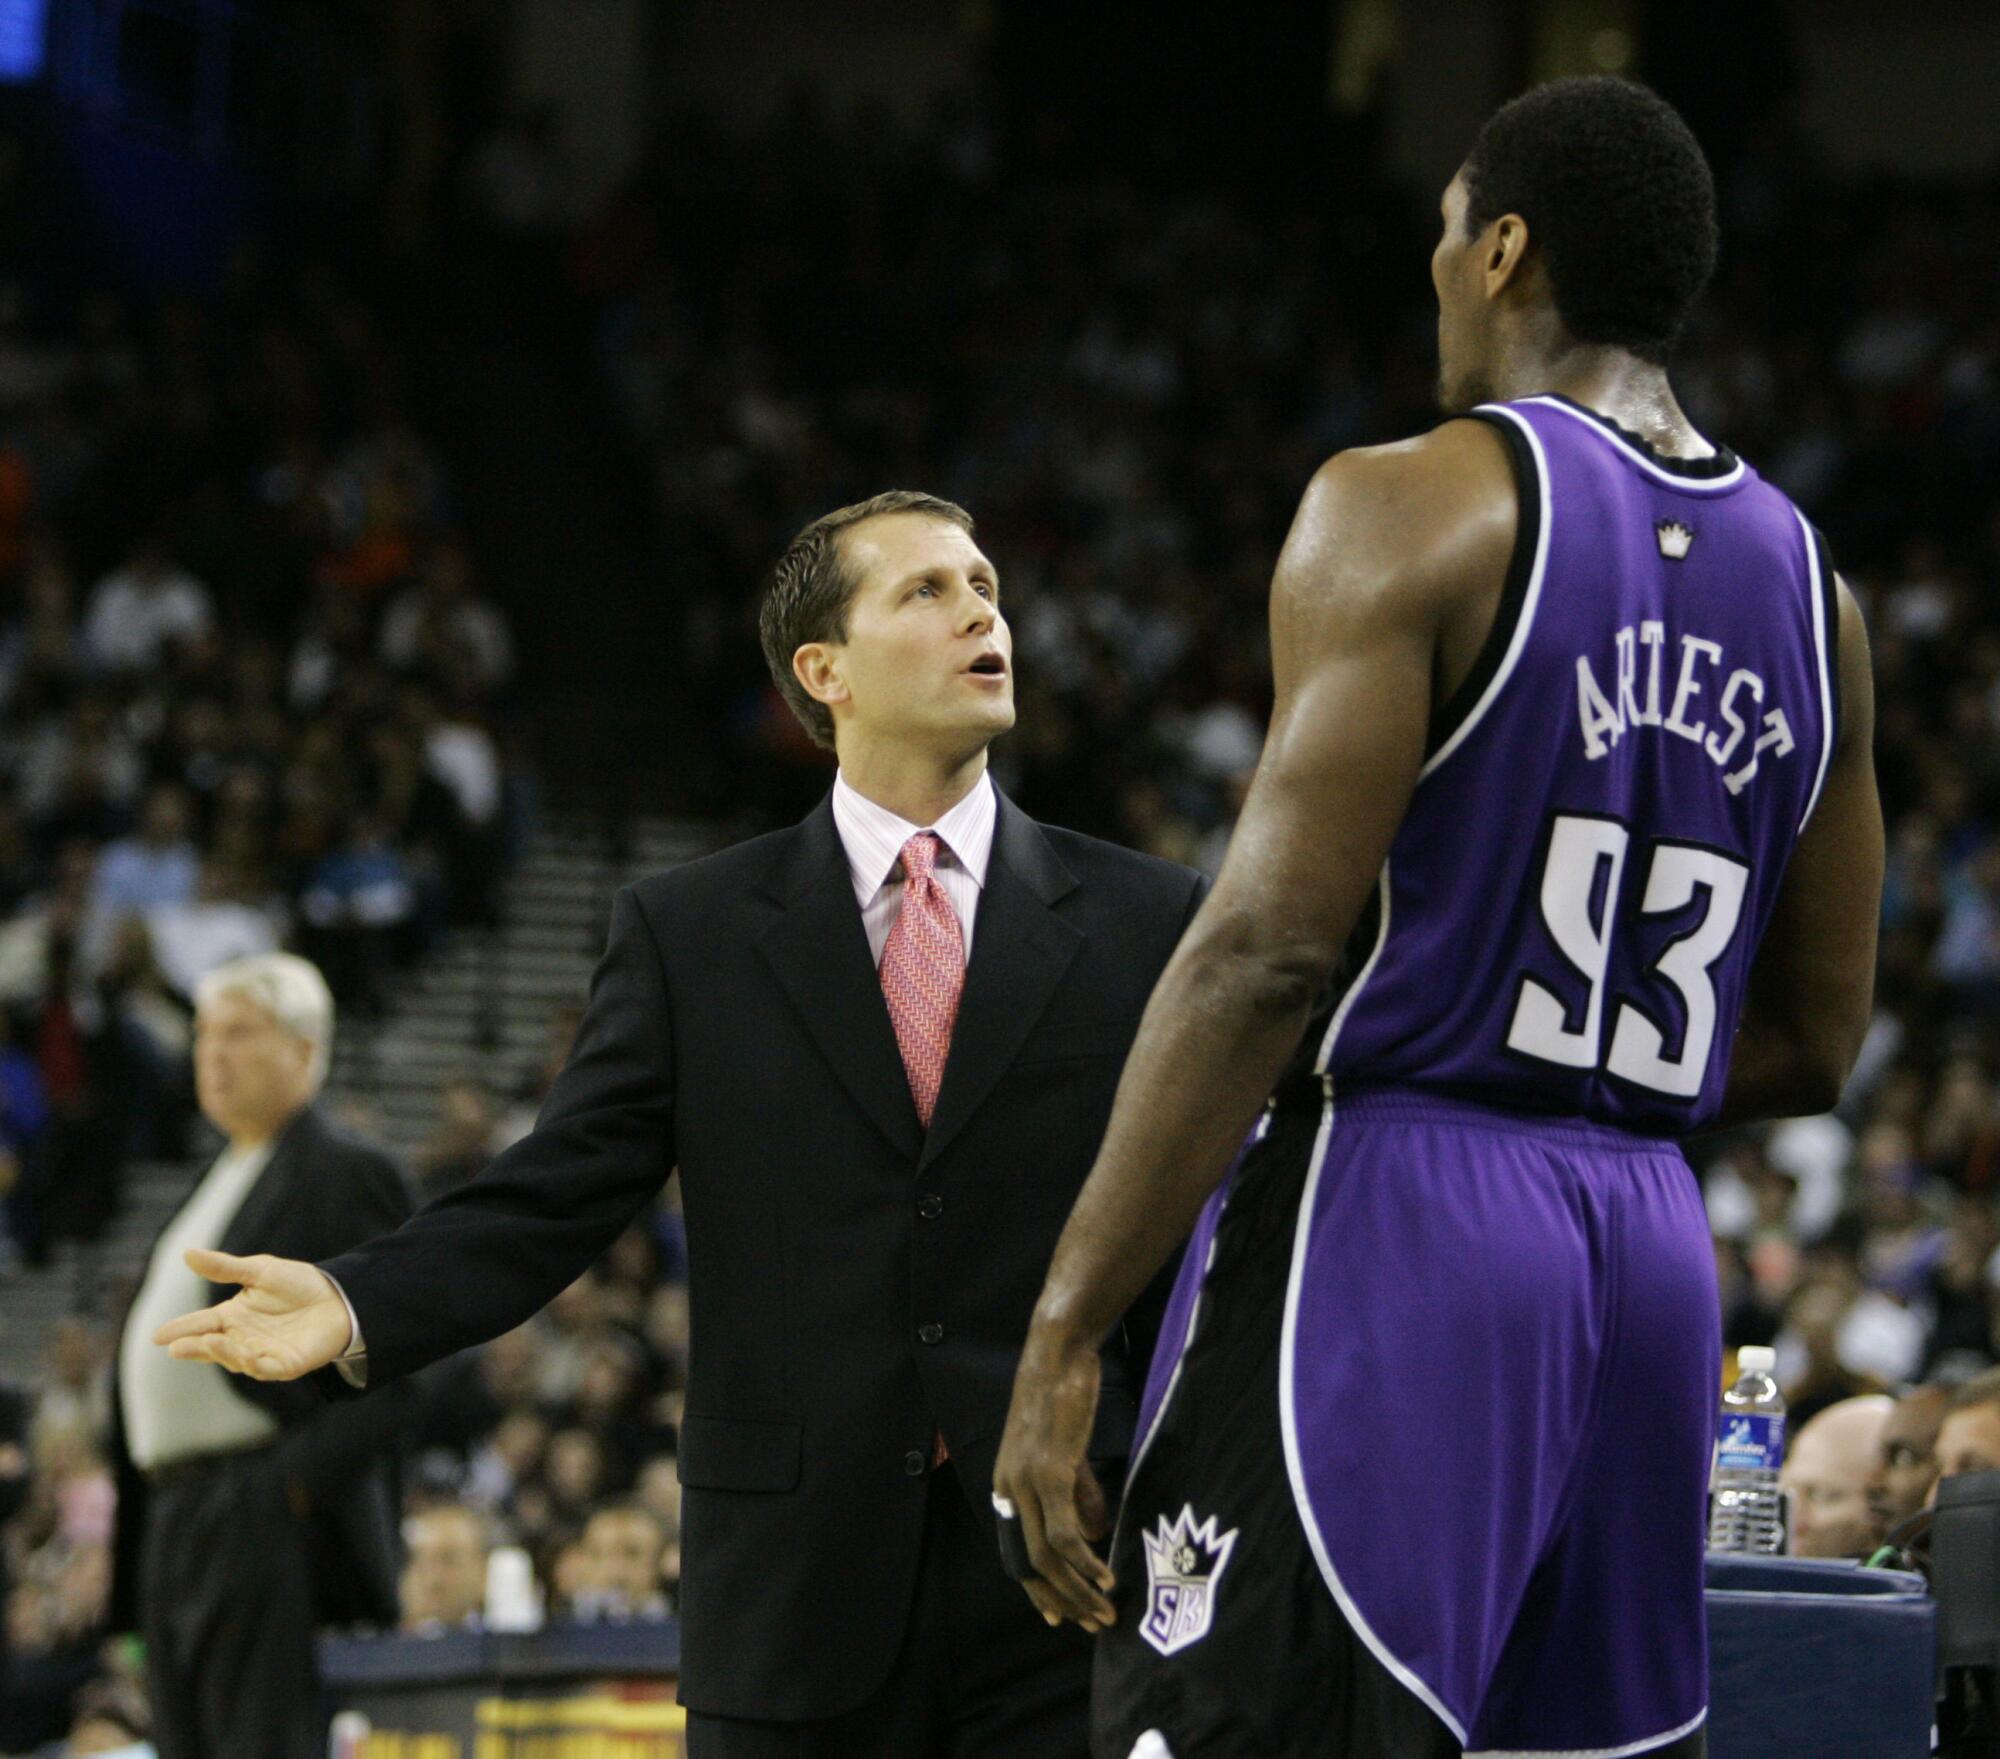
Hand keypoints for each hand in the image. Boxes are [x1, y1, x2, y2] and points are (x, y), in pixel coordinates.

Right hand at [152, 1248, 351, 1380]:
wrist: (340, 1296)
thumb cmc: (299, 1284)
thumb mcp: (260, 1271)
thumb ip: (224, 1268)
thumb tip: (187, 1253)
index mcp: (233, 1317)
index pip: (200, 1324)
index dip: (180, 1330)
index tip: (157, 1336)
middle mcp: (243, 1339)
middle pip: (212, 1346)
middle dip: (194, 1347)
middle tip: (176, 1346)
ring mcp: (263, 1354)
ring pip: (236, 1359)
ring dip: (223, 1352)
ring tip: (209, 1341)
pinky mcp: (286, 1364)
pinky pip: (266, 1368)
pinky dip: (254, 1363)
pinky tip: (244, 1354)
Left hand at [993, 1320, 1115, 1631]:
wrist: (1057, 1350)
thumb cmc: (1063, 1393)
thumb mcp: (1067, 1451)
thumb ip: (1077, 1492)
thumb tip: (1093, 1534)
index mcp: (1006, 1484)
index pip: (1016, 1551)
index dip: (1038, 1588)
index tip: (1060, 1616)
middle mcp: (1008, 1489)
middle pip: (1028, 1563)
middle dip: (1060, 1600)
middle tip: (1091, 1624)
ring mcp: (1026, 1482)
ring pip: (1046, 1556)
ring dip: (1076, 1591)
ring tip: (1105, 1611)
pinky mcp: (1050, 1472)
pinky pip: (1065, 1532)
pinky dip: (1084, 1562)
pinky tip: (1105, 1577)